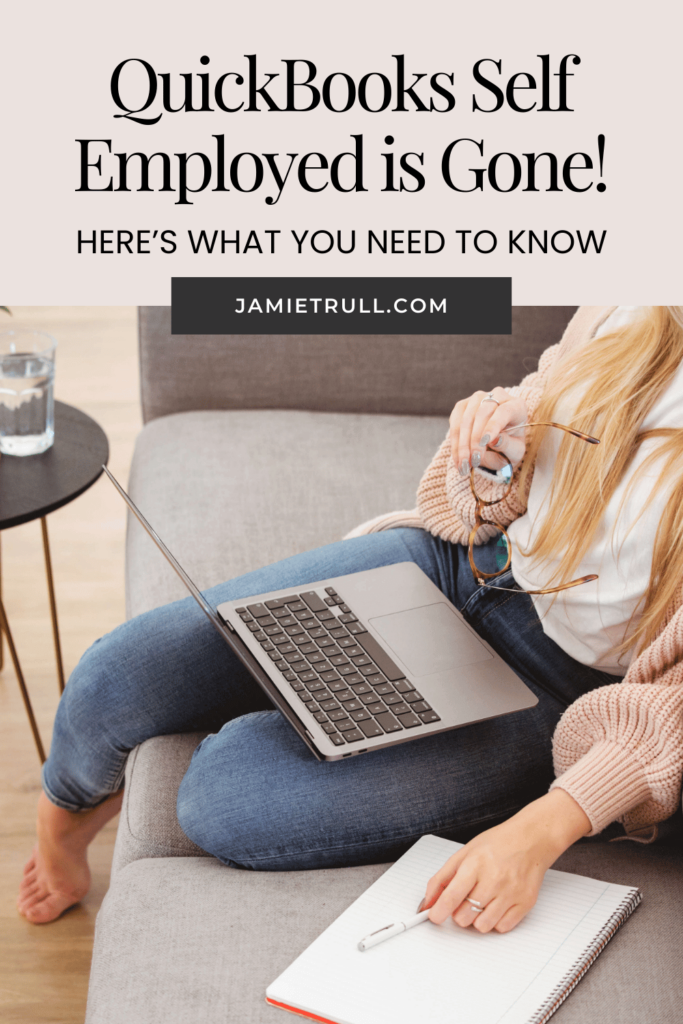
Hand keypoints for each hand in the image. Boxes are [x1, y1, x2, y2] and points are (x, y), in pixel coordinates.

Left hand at [419, 790, 590, 933]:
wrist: (531, 839)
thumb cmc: (497, 844)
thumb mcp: (464, 853)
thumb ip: (442, 878)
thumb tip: (428, 902)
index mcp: (475, 864)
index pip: (452, 896)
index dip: (438, 911)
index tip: (434, 916)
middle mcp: (494, 880)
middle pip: (464, 916)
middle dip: (458, 912)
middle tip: (463, 901)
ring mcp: (511, 893)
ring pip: (482, 926)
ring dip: (475, 919)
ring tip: (480, 902)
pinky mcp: (525, 903)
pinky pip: (502, 928)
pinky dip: (495, 921)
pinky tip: (495, 905)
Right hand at [449, 387, 528, 476]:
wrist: (497, 445)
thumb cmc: (509, 447)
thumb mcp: (514, 451)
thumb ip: (507, 446)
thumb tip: (494, 440)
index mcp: (516, 406)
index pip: (504, 412)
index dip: (493, 426)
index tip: (485, 442)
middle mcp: (497, 396)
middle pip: (482, 414)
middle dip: (475, 440)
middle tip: (473, 462)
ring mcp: (477, 399)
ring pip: (466, 419)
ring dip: (462, 444)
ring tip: (463, 465)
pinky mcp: (462, 406)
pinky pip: (455, 423)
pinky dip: (455, 443)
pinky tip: (458, 458)